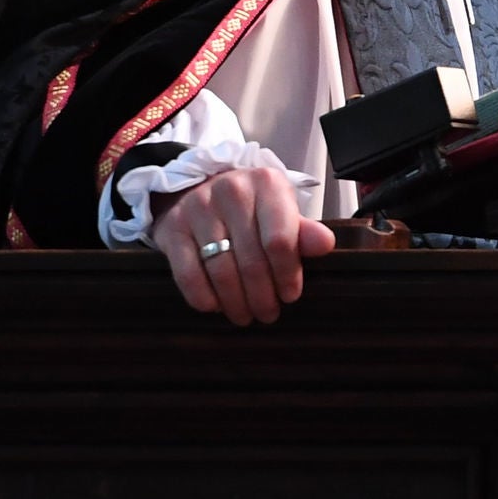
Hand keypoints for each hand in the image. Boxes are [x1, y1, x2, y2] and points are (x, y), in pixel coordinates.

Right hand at [143, 165, 333, 325]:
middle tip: (268, 314)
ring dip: (236, 302)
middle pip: (251, 260)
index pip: (280, 240)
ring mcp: (197, 207)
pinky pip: (188, 274)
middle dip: (262, 296)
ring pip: (221, 271)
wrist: (197, 186)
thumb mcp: (280, 210)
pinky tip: (216, 306)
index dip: (287, 274)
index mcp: (266, 183)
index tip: (290, 295)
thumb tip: (325, 244)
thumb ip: (302, 231)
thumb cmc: (250, 206)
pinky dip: (204, 298)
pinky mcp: (172, 227)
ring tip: (245, 315)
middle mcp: (231, 190)